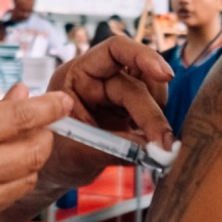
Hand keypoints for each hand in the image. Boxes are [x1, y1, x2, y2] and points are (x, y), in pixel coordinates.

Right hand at [0, 84, 72, 221]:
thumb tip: (22, 95)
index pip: (18, 119)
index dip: (48, 107)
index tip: (63, 100)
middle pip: (32, 152)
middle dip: (45, 134)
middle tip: (45, 121)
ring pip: (26, 177)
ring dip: (32, 158)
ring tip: (24, 142)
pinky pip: (9, 197)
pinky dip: (15, 179)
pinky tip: (3, 167)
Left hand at [44, 37, 174, 188]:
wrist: (57, 171)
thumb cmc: (57, 156)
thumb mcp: (76, 153)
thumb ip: (111, 149)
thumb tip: (150, 149)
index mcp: (78, 75)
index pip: (114, 50)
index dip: (141, 56)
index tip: (165, 75)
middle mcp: (99, 79)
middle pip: (137, 82)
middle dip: (151, 113)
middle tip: (163, 143)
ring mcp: (116, 95)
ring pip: (151, 92)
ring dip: (158, 115)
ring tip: (154, 143)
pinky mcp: (129, 111)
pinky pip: (153, 109)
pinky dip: (157, 125)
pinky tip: (151, 143)